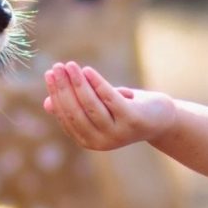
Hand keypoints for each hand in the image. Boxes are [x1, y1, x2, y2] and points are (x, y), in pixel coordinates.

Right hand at [43, 62, 177, 151]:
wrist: (160, 119)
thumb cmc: (125, 111)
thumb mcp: (98, 109)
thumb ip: (76, 108)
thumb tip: (47, 104)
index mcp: (88, 141)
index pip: (66, 116)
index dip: (56, 95)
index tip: (50, 74)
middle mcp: (100, 142)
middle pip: (75, 112)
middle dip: (63, 88)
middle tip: (56, 68)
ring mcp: (117, 133)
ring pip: (91, 105)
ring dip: (77, 84)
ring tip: (69, 65)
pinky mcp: (132, 120)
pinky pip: (110, 99)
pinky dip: (97, 84)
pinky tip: (87, 70)